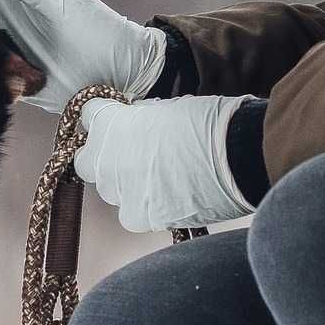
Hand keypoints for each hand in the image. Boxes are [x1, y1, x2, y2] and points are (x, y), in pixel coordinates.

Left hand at [73, 94, 254, 231]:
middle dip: (102, 156)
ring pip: (111, 189)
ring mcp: (119, 191)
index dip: (105, 116)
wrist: (237, 156)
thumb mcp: (167, 107)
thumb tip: (137, 122)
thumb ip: (140, 117)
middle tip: (130, 152)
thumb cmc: (208, 123)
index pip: (88, 116)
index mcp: (110, 123)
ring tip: (161, 176)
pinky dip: (147, 206)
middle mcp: (105, 158)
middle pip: (86, 160)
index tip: (118, 118)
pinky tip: (170, 197)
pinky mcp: (137, 217)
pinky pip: (132, 212)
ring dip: (127, 182)